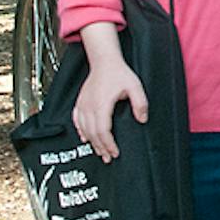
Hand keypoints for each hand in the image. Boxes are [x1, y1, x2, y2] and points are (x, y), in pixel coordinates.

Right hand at [73, 23, 146, 161]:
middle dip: (100, 148)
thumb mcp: (135, 86)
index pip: (103, 131)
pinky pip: (77, 120)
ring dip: (92, 142)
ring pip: (84, 129)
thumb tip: (142, 119)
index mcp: (102, 105)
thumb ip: (140, 103)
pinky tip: (85, 138)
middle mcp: (89, 106)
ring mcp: (83, 104)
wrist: (104, 60)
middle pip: (93, 133)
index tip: (115, 152)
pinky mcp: (80, 102)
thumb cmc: (118, 72)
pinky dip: (81, 131)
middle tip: (108, 158)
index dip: (108, 144)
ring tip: (100, 152)